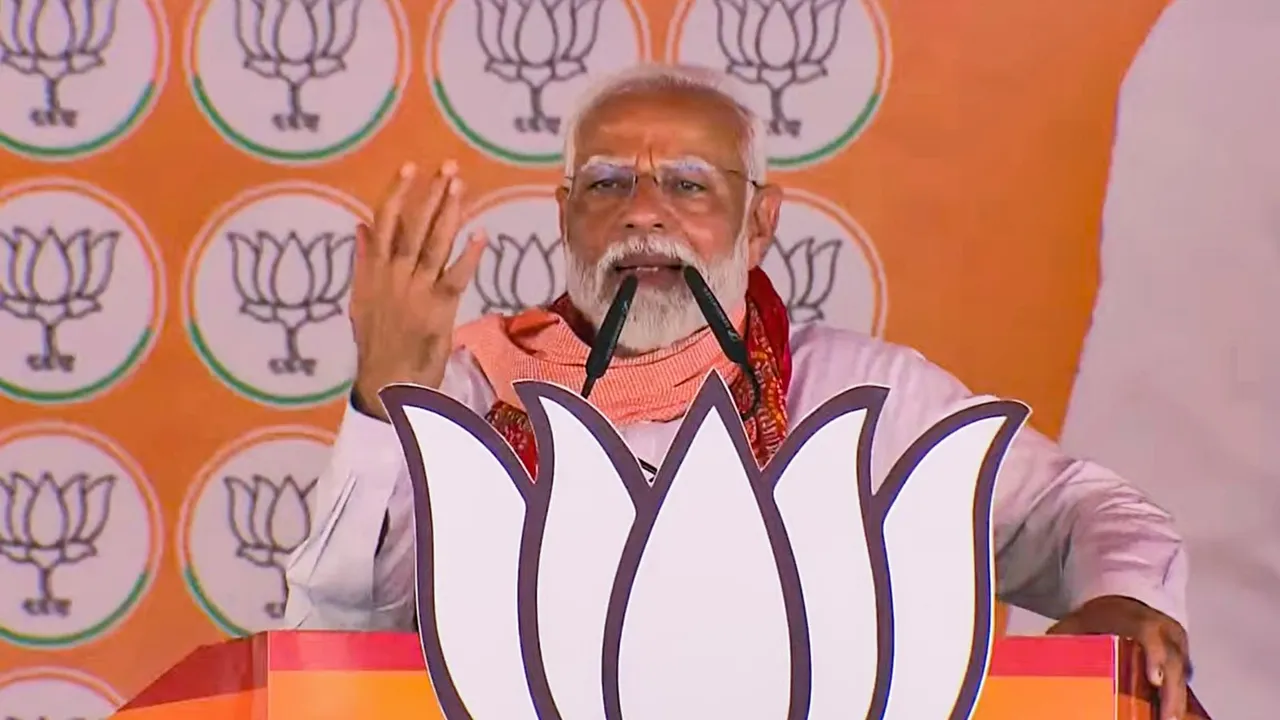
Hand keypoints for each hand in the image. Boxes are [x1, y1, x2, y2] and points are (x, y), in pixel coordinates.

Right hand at [350, 161, 486, 418]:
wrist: (385, 381)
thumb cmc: (377, 341)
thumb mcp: (360, 299)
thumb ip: (363, 260)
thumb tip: (362, 226)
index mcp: (373, 271)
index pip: (384, 222)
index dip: (397, 193)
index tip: (410, 168)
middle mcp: (393, 275)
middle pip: (413, 226)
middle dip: (430, 195)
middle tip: (447, 167)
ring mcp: (415, 291)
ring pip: (433, 244)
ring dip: (448, 213)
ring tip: (460, 187)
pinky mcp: (437, 309)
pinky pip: (456, 276)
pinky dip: (469, 256)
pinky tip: (482, 234)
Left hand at [1047, 595, 1190, 718]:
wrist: (1121, 600)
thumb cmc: (1098, 617)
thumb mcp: (1076, 623)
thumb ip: (1062, 638)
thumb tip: (1040, 655)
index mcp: (1133, 617)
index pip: (1149, 633)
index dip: (1155, 655)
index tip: (1155, 680)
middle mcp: (1161, 627)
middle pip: (1173, 659)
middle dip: (1172, 692)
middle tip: (1167, 718)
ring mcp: (1175, 640)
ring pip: (1182, 671)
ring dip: (1178, 699)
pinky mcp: (1181, 652)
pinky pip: (1183, 676)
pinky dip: (1178, 696)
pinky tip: (1169, 714)